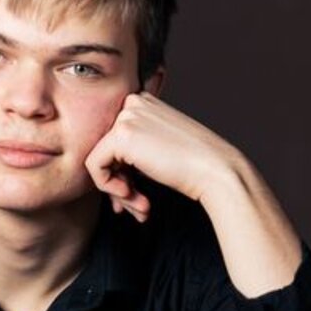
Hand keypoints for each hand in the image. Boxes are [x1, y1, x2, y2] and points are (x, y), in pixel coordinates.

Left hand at [84, 94, 302, 294]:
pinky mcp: (120, 135)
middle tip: (135, 206)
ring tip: (139, 208)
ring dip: (117, 191)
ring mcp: (126, 116)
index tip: (134, 194)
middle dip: (118, 183)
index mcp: (143, 102)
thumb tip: (105, 173)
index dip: (120, 171)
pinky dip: (108, 187)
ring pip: (98, 158)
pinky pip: (93, 166)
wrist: (216, 171)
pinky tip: (132, 196)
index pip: (113, 139)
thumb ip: (133, 151)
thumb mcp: (159, 149)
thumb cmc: (193, 166)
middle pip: (104, 148)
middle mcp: (133, 102)